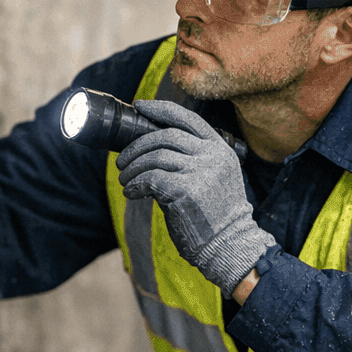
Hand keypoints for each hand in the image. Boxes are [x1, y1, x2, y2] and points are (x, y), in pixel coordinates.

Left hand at [115, 99, 275, 293]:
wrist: (228, 245)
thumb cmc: (215, 215)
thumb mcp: (216, 177)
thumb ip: (194, 159)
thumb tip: (151, 148)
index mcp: (220, 149)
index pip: (187, 118)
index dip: (160, 109)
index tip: (139, 107)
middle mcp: (212, 156)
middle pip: (165, 136)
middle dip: (137, 146)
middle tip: (122, 161)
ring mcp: (200, 172)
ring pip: (154, 157)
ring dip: (133, 168)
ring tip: (125, 180)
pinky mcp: (185, 191)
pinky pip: (150, 179)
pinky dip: (134, 185)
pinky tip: (131, 193)